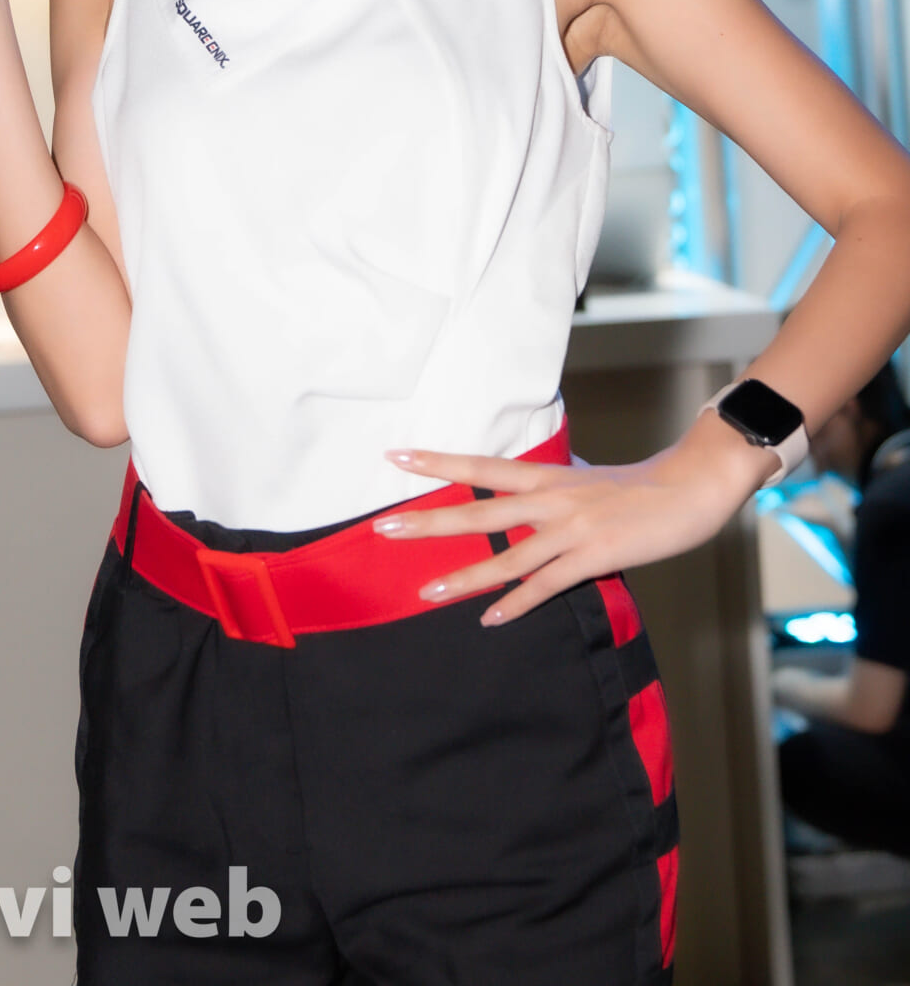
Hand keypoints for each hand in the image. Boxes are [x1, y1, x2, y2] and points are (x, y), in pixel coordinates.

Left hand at [372, 442, 738, 625]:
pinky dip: (518, 603)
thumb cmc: (640, 488)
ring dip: (464, 577)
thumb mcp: (586, 482)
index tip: (396, 456)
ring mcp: (572, 528)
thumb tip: (524, 503)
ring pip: (506, 556)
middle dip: (429, 521)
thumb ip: (552, 495)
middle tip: (383, 527)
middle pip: (479, 510)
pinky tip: (490, 620)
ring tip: (425, 590)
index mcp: (548, 477)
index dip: (438, 461)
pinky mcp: (595, 556)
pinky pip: (548, 585)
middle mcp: (552, 498)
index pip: (481, 466)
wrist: (692, 487)